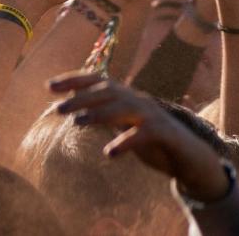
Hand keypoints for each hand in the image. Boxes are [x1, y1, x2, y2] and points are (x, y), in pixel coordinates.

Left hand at [50, 71, 229, 202]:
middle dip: (81, 98)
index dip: (73, 80)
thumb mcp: (124, 126)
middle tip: (57, 109)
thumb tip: (76, 107)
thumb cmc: (152, 140)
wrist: (190, 158)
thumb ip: (104, 115)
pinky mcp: (165, 133)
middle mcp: (138, 100)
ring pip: (123, 107)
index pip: (97, 81)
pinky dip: (125, 142)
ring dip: (99, 114)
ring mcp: (153, 115)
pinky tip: (109, 152)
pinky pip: (143, 134)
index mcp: (126, 97)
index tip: (49, 86)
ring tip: (77, 123)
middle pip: (107, 91)